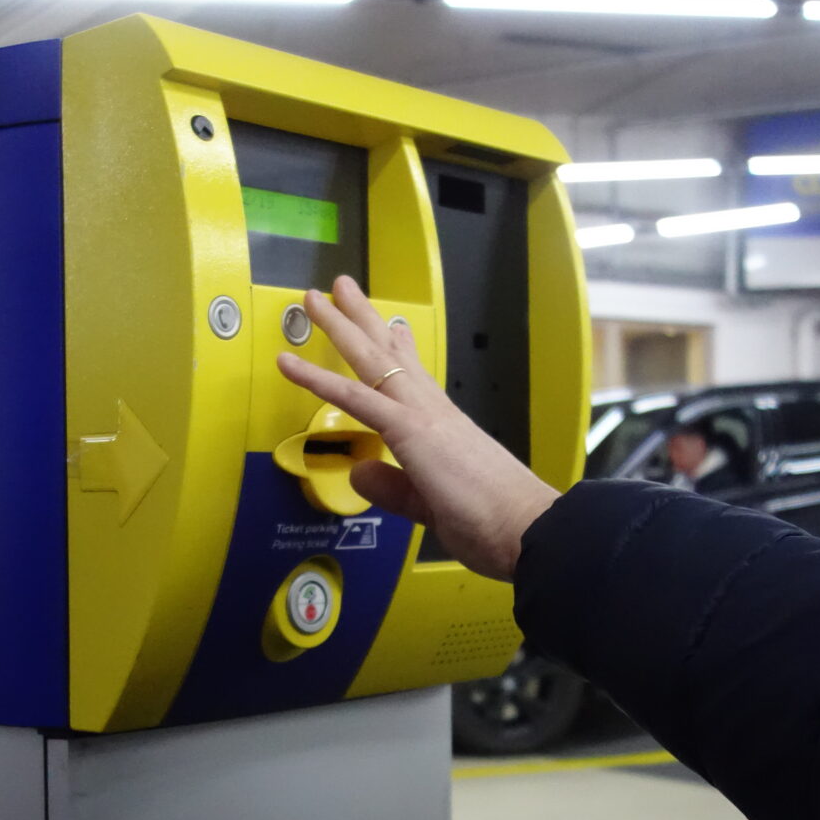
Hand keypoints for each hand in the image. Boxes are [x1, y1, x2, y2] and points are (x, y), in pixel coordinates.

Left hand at [275, 276, 558, 581]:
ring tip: (312, 299)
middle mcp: (433, 411)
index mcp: (443, 428)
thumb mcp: (430, 504)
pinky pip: (356, 398)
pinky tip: (291, 363)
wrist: (527, 529)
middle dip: (361, 320)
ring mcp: (422, 415)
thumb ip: (393, 488)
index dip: (399, 351)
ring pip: (370, 359)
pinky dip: (319, 379)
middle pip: (389, 354)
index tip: (392, 328)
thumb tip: (361, 472)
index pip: (415, 379)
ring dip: (339, 327)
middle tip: (338, 290)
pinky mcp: (411, 431)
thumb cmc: (495, 522)